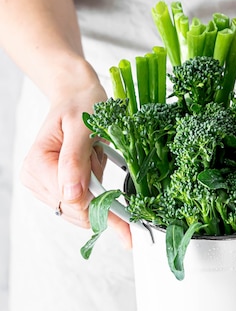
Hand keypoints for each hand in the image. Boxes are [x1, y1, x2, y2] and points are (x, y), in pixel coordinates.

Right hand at [20, 81, 131, 246]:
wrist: (77, 97)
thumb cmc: (80, 105)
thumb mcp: (83, 127)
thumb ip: (75, 161)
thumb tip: (72, 194)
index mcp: (37, 165)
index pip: (71, 201)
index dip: (100, 204)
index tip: (125, 213)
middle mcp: (35, 179)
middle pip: (76, 211)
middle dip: (98, 194)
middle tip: (102, 161)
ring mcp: (44, 186)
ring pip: (82, 210)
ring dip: (97, 190)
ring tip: (94, 158)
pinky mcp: (56, 188)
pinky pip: (83, 202)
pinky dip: (95, 189)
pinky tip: (92, 166)